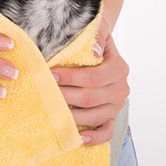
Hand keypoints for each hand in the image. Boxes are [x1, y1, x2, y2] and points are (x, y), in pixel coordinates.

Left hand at [50, 17, 129, 144]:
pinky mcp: (111, 118)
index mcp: (119, 68)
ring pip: (95, 116)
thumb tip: (95, 50)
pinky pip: (106, 132)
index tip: (50, 75)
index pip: (93, 77)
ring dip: (72, 116)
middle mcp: (120, 89)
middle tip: (44, 93)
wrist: (100, 49)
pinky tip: (79, 137)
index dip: (71, 78)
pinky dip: (94, 137)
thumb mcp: (99, 28)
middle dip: (65, 96)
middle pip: (90, 98)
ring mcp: (116, 106)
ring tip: (52, 113)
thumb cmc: (95, 39)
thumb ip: (98, 35)